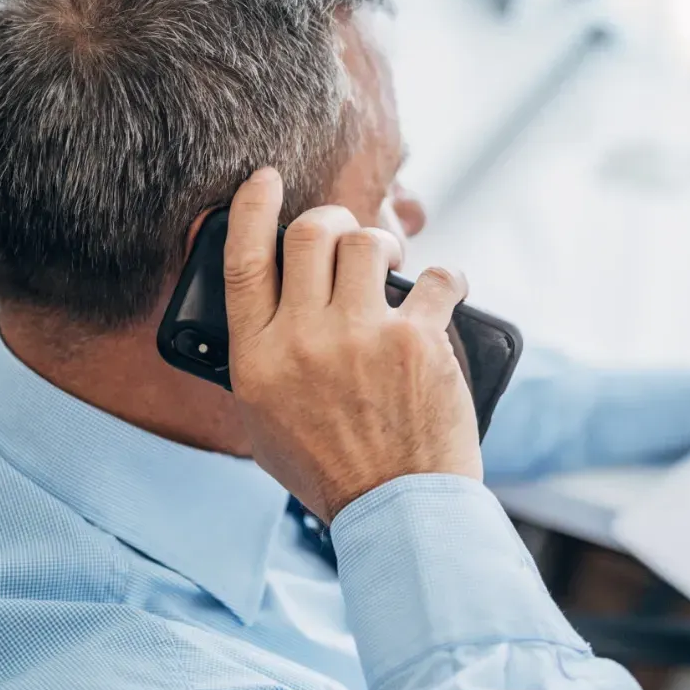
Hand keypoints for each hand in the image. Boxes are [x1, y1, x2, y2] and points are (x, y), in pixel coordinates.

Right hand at [222, 168, 481, 520]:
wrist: (396, 508)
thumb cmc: (331, 470)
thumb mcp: (265, 422)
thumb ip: (261, 361)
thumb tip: (271, 309)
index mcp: (257, 360)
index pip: (243, 262)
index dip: (252, 209)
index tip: (265, 181)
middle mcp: (303, 341)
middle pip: (308, 235)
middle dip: (330, 219)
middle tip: (348, 234)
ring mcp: (361, 338)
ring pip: (365, 242)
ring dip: (381, 243)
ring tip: (393, 264)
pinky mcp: (416, 342)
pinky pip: (436, 278)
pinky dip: (446, 279)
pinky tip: (446, 291)